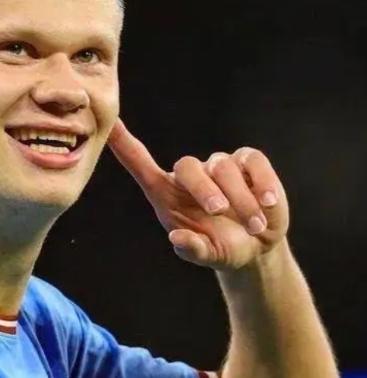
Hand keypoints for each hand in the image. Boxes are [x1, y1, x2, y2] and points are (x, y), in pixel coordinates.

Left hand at [107, 120, 289, 270]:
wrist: (258, 247)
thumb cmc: (222, 247)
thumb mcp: (207, 254)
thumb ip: (192, 249)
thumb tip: (176, 239)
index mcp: (167, 194)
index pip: (139, 163)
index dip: (123, 143)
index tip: (109, 123)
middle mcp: (189, 176)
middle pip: (187, 166)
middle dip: (204, 190)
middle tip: (219, 213)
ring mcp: (219, 166)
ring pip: (223, 167)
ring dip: (240, 199)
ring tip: (254, 227)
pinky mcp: (248, 162)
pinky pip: (253, 162)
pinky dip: (263, 183)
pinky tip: (269, 204)